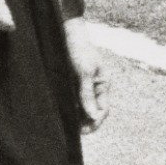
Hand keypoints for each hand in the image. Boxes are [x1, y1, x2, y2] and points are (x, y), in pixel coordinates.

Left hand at [65, 18, 109, 132]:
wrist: (67, 33)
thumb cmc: (79, 50)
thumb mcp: (84, 71)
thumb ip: (87, 93)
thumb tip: (92, 115)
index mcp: (103, 84)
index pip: (103, 110)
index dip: (95, 121)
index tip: (84, 130)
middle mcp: (95, 87)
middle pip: (93, 111)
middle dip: (86, 122)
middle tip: (75, 132)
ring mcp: (84, 85)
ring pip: (82, 107)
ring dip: (77, 116)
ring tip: (68, 125)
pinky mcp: (72, 83)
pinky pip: (74, 100)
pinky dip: (70, 108)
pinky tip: (63, 113)